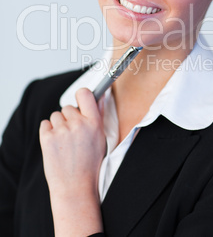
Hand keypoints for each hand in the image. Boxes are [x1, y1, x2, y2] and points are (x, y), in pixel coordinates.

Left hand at [39, 88, 105, 235]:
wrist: (75, 186)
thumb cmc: (90, 163)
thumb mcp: (100, 138)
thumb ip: (98, 115)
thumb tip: (100, 96)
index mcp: (94, 123)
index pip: (84, 94)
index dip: (81, 95)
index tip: (80, 99)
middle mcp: (78, 124)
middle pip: (67, 107)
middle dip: (68, 117)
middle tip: (72, 134)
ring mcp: (62, 131)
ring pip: (55, 116)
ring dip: (58, 125)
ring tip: (64, 142)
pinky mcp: (47, 138)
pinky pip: (45, 124)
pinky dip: (48, 132)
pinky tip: (55, 144)